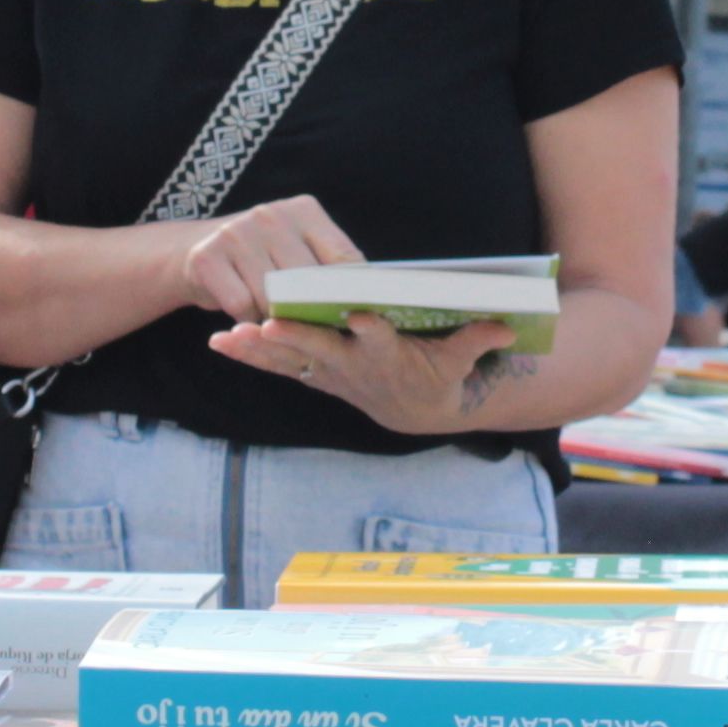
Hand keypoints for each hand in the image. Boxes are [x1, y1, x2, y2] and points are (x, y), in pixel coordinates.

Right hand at [168, 195, 361, 326]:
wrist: (194, 250)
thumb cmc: (262, 257)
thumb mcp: (298, 249)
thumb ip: (329, 267)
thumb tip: (370, 302)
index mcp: (304, 210)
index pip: (343, 257)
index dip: (354, 294)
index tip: (365, 321)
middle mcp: (270, 215)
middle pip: (309, 282)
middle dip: (314, 313)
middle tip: (318, 332)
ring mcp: (236, 233)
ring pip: (274, 298)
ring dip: (277, 320)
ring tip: (276, 320)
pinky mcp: (207, 257)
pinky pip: (241, 306)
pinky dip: (247, 320)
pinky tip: (246, 315)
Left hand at [211, 305, 515, 435]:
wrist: (414, 411)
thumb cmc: (438, 375)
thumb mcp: (461, 359)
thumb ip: (477, 339)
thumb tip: (508, 324)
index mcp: (391, 355)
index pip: (381, 340)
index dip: (372, 330)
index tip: (360, 315)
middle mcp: (354, 365)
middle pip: (322, 349)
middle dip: (296, 338)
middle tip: (269, 325)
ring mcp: (330, 373)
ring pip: (291, 359)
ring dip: (260, 350)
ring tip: (229, 336)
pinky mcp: (314, 375)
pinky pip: (276, 367)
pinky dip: (249, 356)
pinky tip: (219, 342)